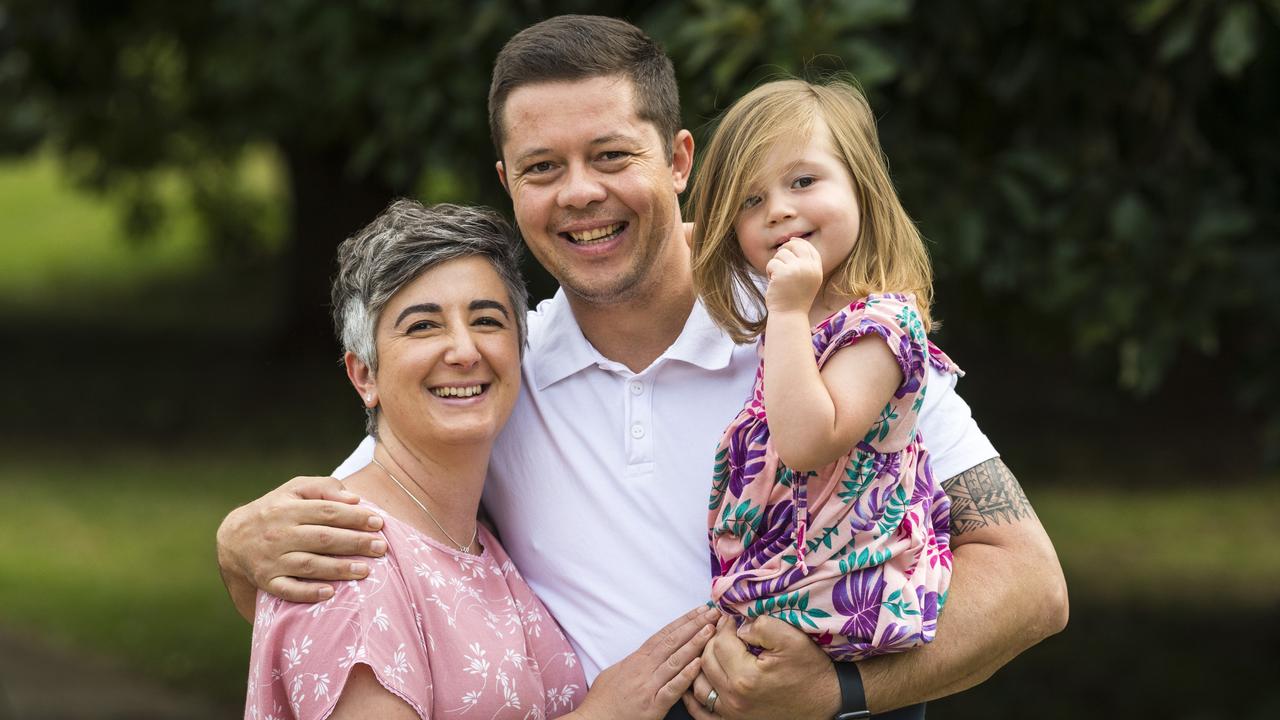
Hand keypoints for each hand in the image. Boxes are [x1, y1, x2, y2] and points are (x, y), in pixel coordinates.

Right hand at [216, 476, 387, 604]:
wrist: (234, 538)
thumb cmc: (276, 509)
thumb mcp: (294, 490)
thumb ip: (323, 488)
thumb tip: (354, 499)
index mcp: (288, 509)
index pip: (327, 512)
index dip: (354, 517)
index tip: (379, 522)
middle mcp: (279, 534)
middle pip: (322, 539)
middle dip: (355, 543)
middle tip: (381, 548)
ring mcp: (272, 560)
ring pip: (309, 565)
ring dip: (339, 569)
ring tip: (366, 571)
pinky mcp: (267, 582)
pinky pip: (288, 590)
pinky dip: (308, 593)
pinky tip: (331, 593)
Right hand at [571, 605, 719, 719]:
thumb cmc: (603, 700)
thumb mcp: (615, 673)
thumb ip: (634, 662)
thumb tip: (647, 653)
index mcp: (636, 660)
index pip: (664, 635)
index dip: (683, 621)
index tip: (699, 610)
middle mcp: (644, 669)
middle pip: (672, 642)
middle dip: (694, 625)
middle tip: (713, 612)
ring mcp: (649, 687)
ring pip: (675, 660)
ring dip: (694, 643)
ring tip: (711, 629)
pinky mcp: (653, 706)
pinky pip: (672, 688)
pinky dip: (685, 675)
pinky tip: (698, 664)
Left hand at [681, 615, 839, 719]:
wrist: (825, 699)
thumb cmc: (809, 669)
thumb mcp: (791, 638)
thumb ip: (761, 625)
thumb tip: (738, 626)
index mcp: (746, 677)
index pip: (719, 642)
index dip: (723, 624)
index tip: (730, 616)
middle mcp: (734, 698)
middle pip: (706, 661)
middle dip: (711, 640)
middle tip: (722, 628)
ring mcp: (732, 713)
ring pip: (699, 684)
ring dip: (701, 663)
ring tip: (713, 648)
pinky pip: (702, 711)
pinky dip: (694, 696)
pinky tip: (694, 680)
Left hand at [764, 239, 822, 314]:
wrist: (789, 316)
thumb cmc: (795, 300)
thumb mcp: (807, 281)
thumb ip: (804, 265)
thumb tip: (793, 243)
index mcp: (816, 269)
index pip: (809, 248)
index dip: (799, 242)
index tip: (791, 242)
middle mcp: (809, 267)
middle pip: (795, 245)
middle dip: (784, 249)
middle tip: (778, 260)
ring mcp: (797, 269)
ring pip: (781, 254)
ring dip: (776, 264)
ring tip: (777, 278)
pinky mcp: (783, 273)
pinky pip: (772, 263)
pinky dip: (769, 271)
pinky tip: (773, 282)